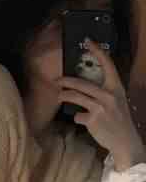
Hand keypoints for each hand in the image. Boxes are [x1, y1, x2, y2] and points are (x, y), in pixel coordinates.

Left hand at [55, 37, 143, 164]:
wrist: (125, 141)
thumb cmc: (118, 120)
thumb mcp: (116, 101)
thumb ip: (104, 92)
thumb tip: (84, 84)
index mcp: (116, 87)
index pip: (107, 64)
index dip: (97, 51)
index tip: (88, 40)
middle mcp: (109, 95)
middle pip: (82, 83)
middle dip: (66, 81)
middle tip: (56, 80)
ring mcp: (101, 107)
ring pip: (75, 96)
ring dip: (64, 96)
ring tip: (59, 96)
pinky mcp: (93, 119)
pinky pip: (77, 115)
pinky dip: (77, 118)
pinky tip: (81, 120)